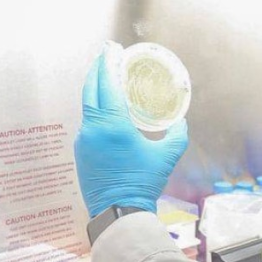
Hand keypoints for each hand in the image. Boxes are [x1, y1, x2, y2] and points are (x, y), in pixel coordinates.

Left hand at [74, 51, 188, 217]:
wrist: (120, 211)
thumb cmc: (144, 182)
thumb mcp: (167, 156)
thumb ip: (176, 135)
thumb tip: (180, 122)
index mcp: (112, 124)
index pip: (106, 84)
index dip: (108, 64)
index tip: (112, 50)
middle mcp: (93, 128)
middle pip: (90, 89)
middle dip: (97, 69)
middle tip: (106, 56)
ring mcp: (83, 140)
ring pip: (87, 105)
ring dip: (95, 89)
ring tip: (107, 79)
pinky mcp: (81, 152)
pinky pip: (88, 122)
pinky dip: (95, 108)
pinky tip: (106, 110)